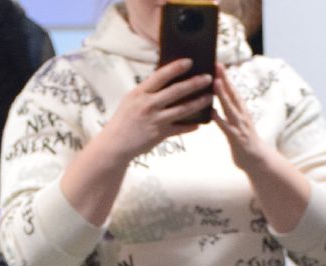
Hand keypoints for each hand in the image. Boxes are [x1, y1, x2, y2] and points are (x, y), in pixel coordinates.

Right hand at [96, 59, 211, 162]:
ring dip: (198, 103)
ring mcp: (155, 120)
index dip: (176, 68)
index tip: (190, 61)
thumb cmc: (124, 119)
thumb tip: (166, 79)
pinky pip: (180, 129)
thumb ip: (147, 91)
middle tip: (208, 78)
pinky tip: (200, 123)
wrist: (115, 143)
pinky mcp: (160, 134)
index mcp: (140, 92)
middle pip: (176, 91)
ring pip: (182, 109)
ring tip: (209, 97)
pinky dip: (190, 126)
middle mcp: (148, 104)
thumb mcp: (131, 99)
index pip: (161, 75)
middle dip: (194, 83)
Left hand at [212, 66, 268, 171]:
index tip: (219, 65)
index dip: (226, 78)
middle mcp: (242, 116)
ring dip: (223, 94)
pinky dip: (219, 119)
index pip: (233, 91)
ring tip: (215, 82)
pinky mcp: (236, 138)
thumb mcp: (238, 125)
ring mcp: (240, 126)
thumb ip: (230, 115)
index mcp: (242, 111)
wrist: (259, 161)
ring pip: (230, 107)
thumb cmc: (245, 144)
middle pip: (232, 94)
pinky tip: (212, 112)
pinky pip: (226, 127)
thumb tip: (218, 106)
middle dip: (225, 79)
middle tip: (217, 65)